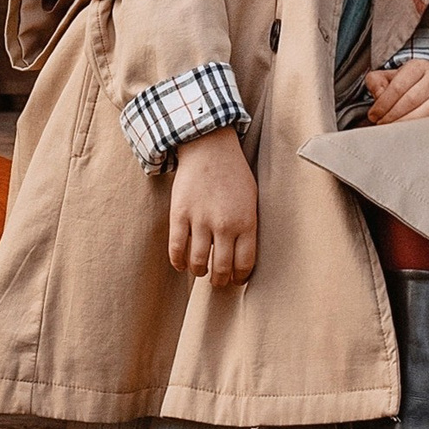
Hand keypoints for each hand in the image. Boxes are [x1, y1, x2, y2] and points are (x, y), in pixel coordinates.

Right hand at [168, 127, 257, 289]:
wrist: (209, 147)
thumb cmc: (233, 174)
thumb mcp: (251, 199)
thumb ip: (248, 227)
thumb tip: (242, 256)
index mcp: (246, 221)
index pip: (244, 263)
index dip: (239, 277)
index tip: (236, 280)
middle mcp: (224, 224)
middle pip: (221, 268)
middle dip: (219, 281)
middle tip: (218, 281)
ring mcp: (200, 219)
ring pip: (197, 262)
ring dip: (199, 272)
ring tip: (200, 271)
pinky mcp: (180, 214)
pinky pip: (177, 248)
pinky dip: (178, 262)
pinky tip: (181, 265)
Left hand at [365, 58, 428, 124]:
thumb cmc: (410, 87)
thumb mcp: (390, 79)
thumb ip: (377, 82)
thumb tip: (378, 96)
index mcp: (418, 66)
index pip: (397, 86)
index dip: (383, 104)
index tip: (374, 116)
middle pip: (411, 99)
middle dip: (392, 116)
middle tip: (382, 125)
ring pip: (427, 110)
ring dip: (407, 123)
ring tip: (395, 130)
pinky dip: (423, 128)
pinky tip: (412, 133)